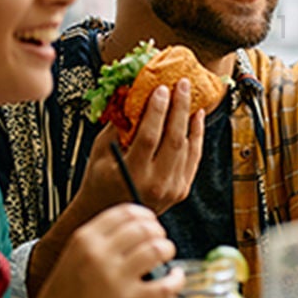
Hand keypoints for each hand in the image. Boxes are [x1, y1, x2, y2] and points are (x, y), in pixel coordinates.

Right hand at [32, 204, 180, 297]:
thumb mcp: (73, 257)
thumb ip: (98, 241)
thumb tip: (133, 227)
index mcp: (84, 239)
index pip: (126, 211)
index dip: (146, 216)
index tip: (150, 224)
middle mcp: (99, 253)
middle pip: (144, 227)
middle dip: (158, 232)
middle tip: (160, 241)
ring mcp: (114, 276)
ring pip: (157, 249)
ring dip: (167, 250)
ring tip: (165, 256)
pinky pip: (165, 284)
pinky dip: (176, 279)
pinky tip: (175, 277)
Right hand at [78, 80, 205, 214]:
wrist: (109, 212)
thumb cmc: (99, 181)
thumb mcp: (99, 152)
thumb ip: (117, 125)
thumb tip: (132, 95)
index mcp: (132, 174)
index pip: (149, 136)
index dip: (157, 110)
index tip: (161, 89)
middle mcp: (155, 183)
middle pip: (174, 140)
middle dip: (179, 107)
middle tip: (182, 84)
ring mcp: (172, 188)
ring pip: (188, 148)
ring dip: (190, 119)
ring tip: (190, 96)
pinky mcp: (181, 190)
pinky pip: (193, 158)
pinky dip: (197, 136)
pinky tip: (197, 118)